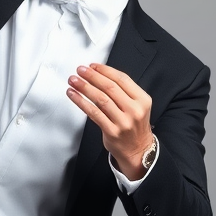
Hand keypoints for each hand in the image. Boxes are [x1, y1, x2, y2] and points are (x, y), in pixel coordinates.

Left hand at [67, 64, 154, 180]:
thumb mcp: (137, 105)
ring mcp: (123, 122)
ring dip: (84, 87)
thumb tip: (98, 74)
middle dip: (92, 76)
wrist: (138, 150)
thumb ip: (123, 91)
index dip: (105, 70)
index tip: (92, 65)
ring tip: (73, 80)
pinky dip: (81, 102)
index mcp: (142, 99)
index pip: (122, 79)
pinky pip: (93, 113)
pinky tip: (73, 95)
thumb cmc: (134, 125)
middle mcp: (134, 110)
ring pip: (100, 99)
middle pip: (110, 87)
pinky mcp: (112, 131)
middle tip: (80, 70)